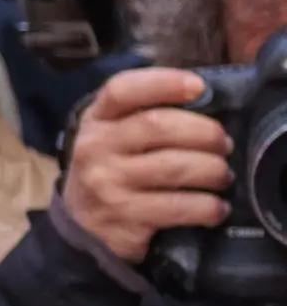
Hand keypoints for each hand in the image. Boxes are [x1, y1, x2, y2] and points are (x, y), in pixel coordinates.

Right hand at [65, 68, 232, 268]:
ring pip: (175, 167)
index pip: (122, 91)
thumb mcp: (112, 134)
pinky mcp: (124, 218)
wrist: (81, 223)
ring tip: (222, 176)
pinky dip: (208, 206)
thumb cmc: (113, 168)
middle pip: (157, 126)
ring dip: (213, 170)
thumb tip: (204, 100)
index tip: (198, 87)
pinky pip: (180, 207)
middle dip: (205, 133)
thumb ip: (145, 113)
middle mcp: (95, 149)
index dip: (163, 83)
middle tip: (224, 145)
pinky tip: (215, 207)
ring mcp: (107, 185)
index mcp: (96, 120)